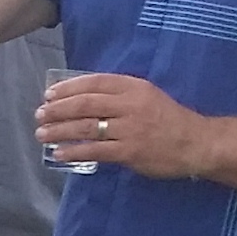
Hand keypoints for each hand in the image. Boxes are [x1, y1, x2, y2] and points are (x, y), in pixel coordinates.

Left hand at [31, 72, 218, 179]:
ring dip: (60, 130)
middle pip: (85, 103)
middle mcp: (130, 105)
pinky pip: (96, 150)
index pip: (94, 82)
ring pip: (86, 127)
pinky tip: (60, 153)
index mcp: (134, 87)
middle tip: (40, 114)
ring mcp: (130, 129)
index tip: (49, 94)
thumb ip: (119, 95)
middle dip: (58, 109)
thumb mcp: (146, 96)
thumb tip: (82, 98)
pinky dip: (74, 151)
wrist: (196, 142)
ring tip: (42, 134)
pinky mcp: (130, 151)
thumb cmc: (168, 119)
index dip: (68, 87)